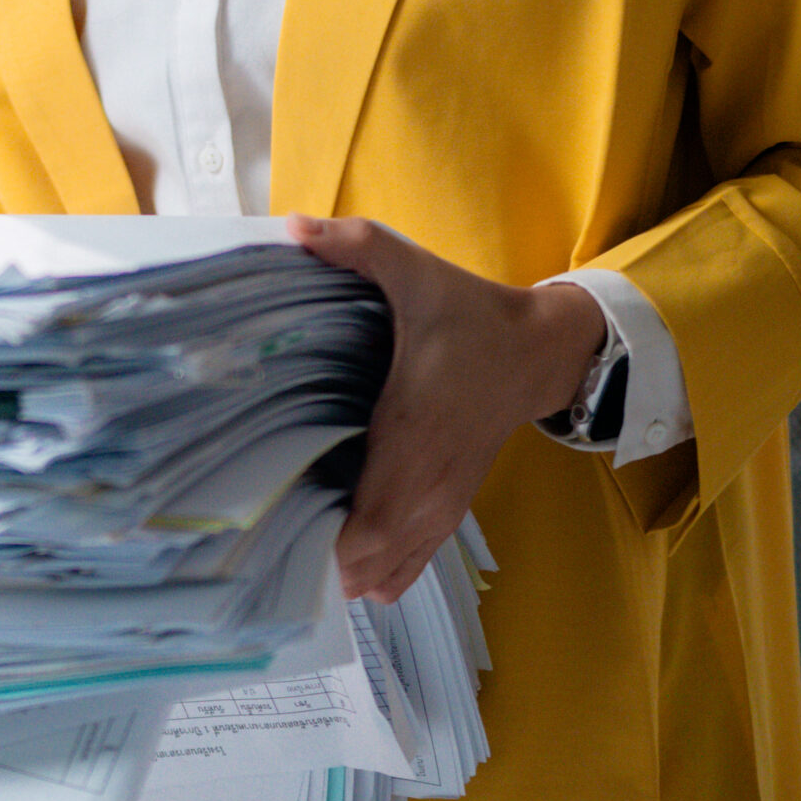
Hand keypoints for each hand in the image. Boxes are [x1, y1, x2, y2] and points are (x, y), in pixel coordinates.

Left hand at [288, 213, 608, 600]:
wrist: (537, 350)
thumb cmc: (469, 315)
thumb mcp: (414, 270)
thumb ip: (355, 247)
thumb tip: (293, 227)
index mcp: (411, 435)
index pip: (367, 527)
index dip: (320, 543)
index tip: (271, 528)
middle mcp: (427, 485)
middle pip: (368, 564)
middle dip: (315, 562)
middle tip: (263, 535)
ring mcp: (441, 505)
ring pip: (387, 573)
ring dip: (342, 570)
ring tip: (294, 545)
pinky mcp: (448, 509)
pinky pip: (408, 566)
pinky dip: (374, 572)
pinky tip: (340, 555)